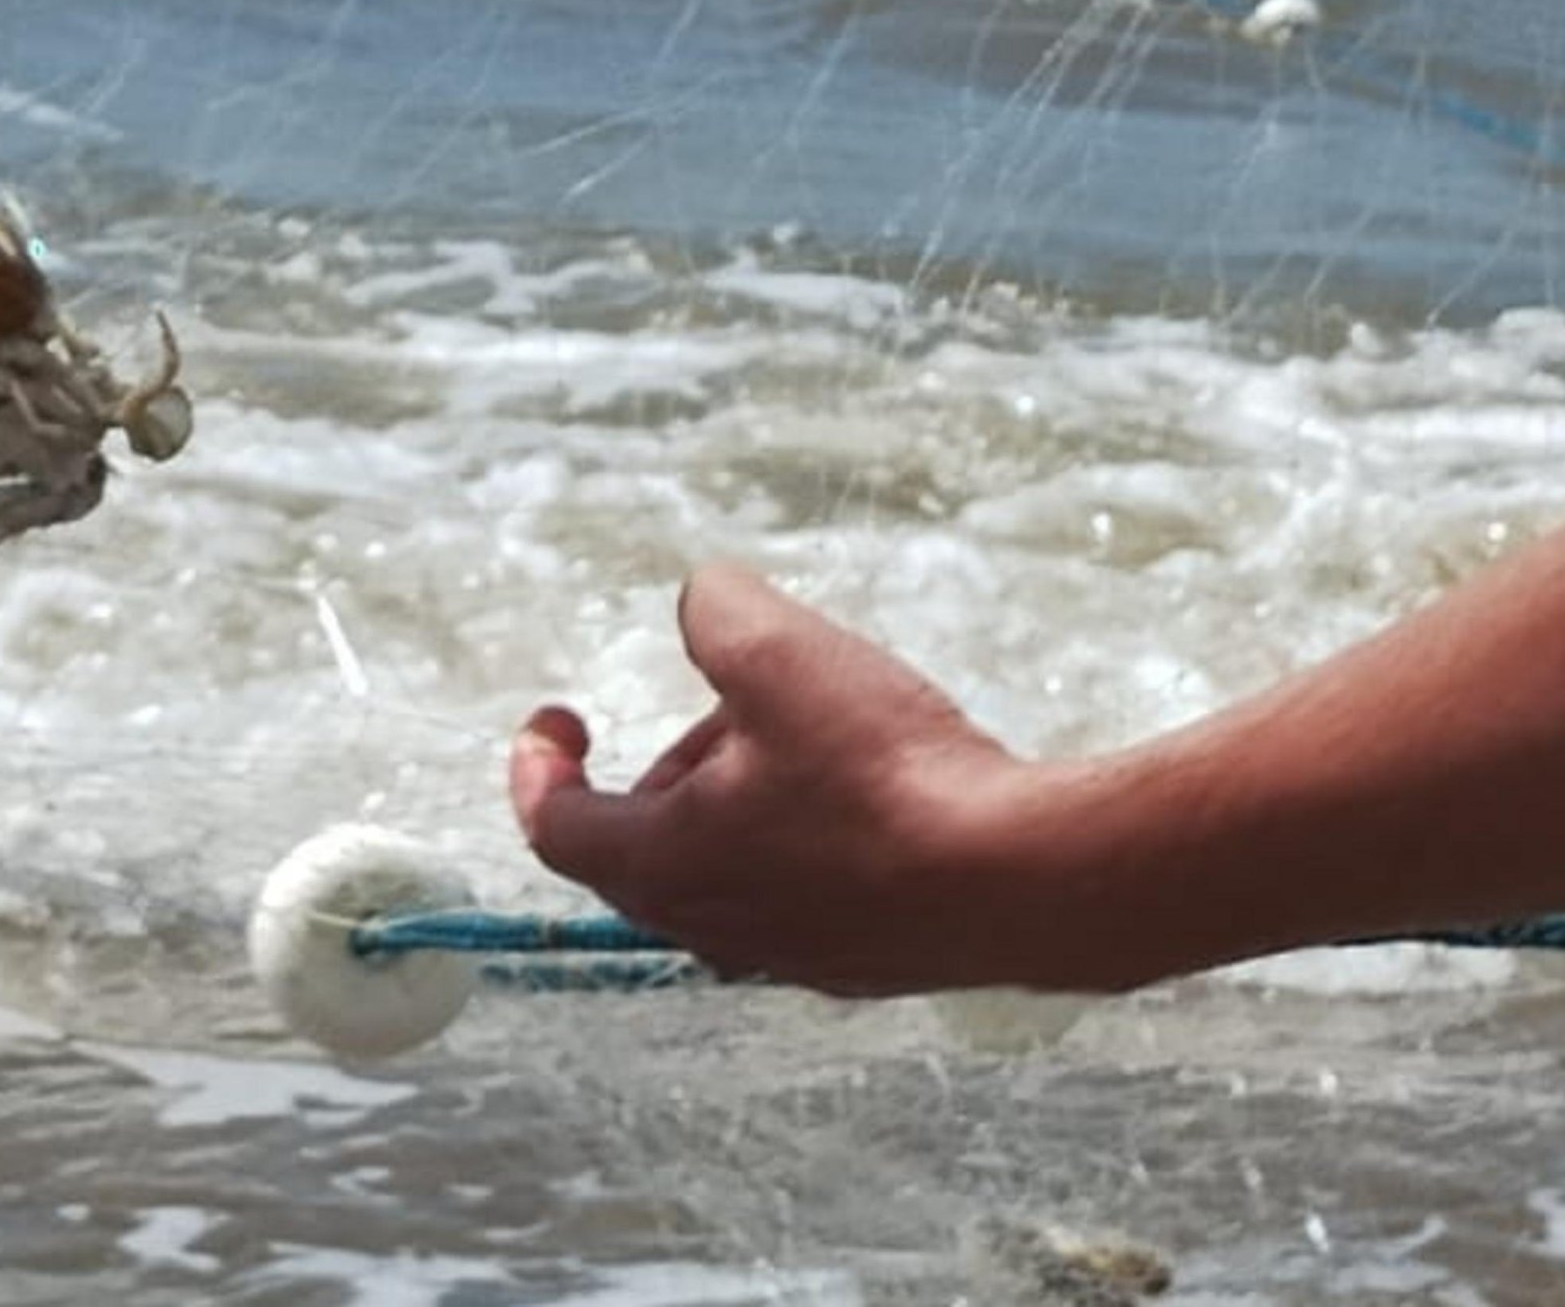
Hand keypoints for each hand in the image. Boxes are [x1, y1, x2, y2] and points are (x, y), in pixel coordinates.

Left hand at [508, 565, 1048, 996]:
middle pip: (647, 847)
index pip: (556, 827)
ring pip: (729, 872)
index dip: (540, 765)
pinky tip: (872, 786)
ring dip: (741, 798)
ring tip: (806, 730)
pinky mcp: (870, 964)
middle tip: (725, 701)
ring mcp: (796, 957)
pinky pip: (804, 895)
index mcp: (664, 865)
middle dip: (671, 765)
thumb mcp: (778, 650)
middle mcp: (716, 928)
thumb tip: (702, 601)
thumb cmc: (886, 772)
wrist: (1025, 879)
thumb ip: (715, 612)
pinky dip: (804, 837)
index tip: (559, 717)